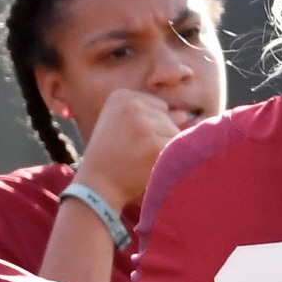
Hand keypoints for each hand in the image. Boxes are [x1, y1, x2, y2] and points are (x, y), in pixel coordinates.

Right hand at [72, 87, 187, 214]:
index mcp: (121, 96)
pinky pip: (178, 150)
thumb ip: (152, 117)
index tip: (129, 140)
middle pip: (168, 118)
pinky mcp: (154, 145)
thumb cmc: (111, 158)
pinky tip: (150, 168)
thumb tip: (185, 115)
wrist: (96, 186)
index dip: (150, 127)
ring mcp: (143, 124)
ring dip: (164, 150)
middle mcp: (132, 105)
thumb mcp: (122, 127)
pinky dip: (170, 161)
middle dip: (158, 137)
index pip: (159, 106)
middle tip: (134, 154)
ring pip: (175, 133)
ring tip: (141, 161)